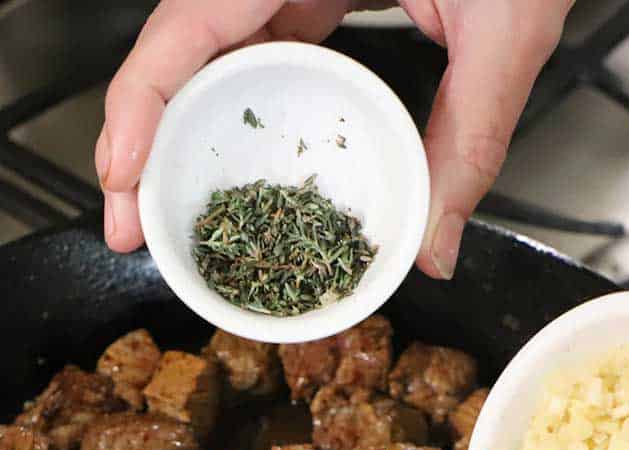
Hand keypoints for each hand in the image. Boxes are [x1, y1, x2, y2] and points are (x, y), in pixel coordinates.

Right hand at [94, 0, 571, 279]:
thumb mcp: (506, 29)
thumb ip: (470, 138)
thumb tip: (434, 248)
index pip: (188, 21)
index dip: (139, 102)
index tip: (122, 176)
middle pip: (180, 49)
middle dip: (142, 140)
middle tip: (134, 229)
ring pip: (208, 54)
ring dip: (179, 133)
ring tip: (167, 210)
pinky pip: (254, 49)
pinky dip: (233, 113)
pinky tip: (231, 166)